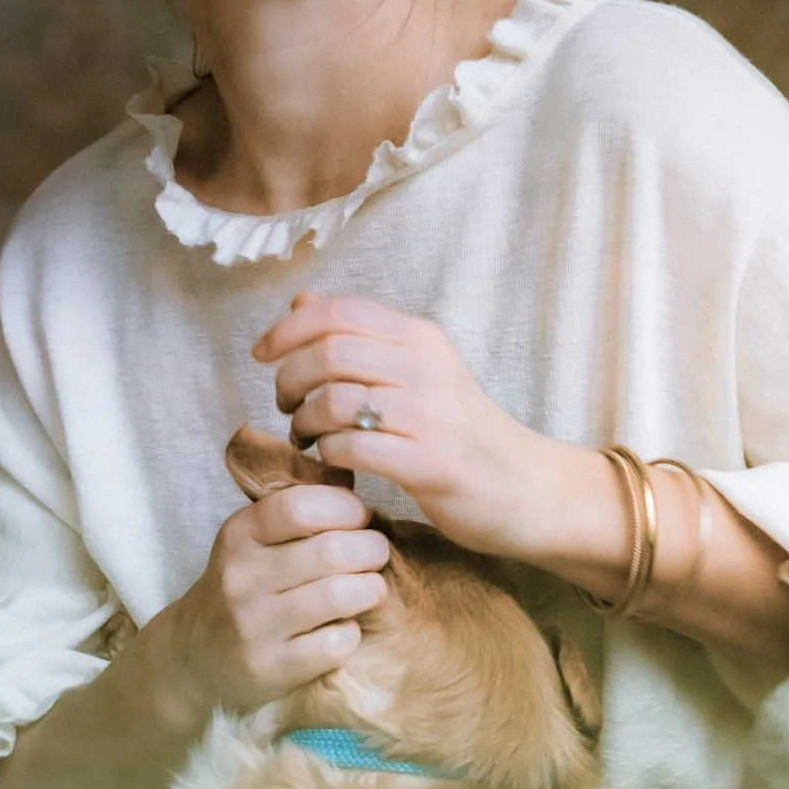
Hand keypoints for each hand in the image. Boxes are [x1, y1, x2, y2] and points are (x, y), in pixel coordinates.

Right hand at [161, 480, 390, 717]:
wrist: (195, 653)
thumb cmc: (244, 586)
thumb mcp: (253, 540)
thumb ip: (296, 512)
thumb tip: (353, 479)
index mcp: (239, 535)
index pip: (301, 506)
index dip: (345, 507)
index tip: (359, 517)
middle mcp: (241, 578)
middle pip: (331, 551)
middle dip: (371, 548)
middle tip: (376, 553)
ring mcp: (255, 626)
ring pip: (340, 596)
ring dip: (370, 589)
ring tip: (369, 589)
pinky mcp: (271, 668)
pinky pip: (337, 644)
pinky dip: (351, 633)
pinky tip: (342, 628)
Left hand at [255, 291, 549, 560]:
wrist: (525, 486)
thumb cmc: (460, 429)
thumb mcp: (416, 369)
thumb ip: (360, 336)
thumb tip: (302, 301)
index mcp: (419, 337)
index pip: (338, 310)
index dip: (288, 328)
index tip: (263, 353)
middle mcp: (425, 367)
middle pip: (329, 351)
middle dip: (289, 378)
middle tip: (286, 404)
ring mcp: (430, 415)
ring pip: (334, 399)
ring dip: (303, 421)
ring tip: (306, 437)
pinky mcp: (430, 463)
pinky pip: (353, 448)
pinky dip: (327, 454)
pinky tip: (332, 461)